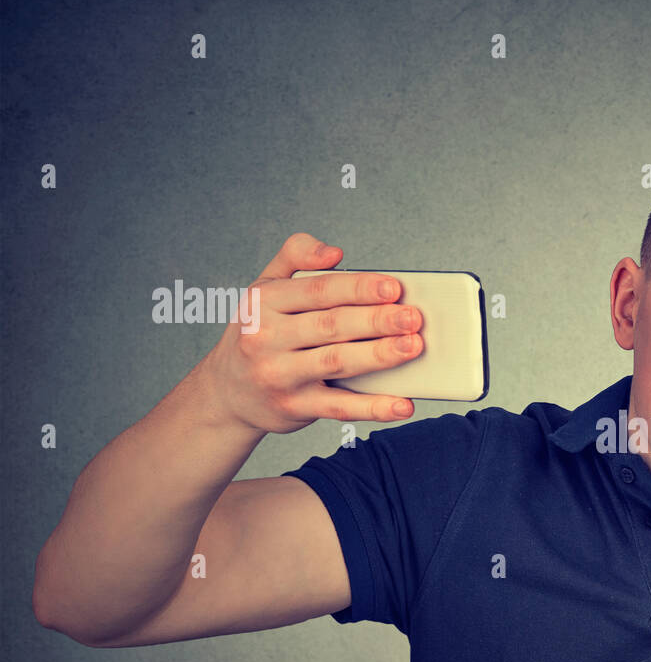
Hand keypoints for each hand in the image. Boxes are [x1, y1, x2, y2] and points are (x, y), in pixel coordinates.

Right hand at [199, 232, 423, 433]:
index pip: (319, 291)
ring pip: (338, 363)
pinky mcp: (295, 408)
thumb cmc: (258, 332)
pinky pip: (340, 408)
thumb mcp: (263, 288)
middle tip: (413, 318)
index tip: (394, 287)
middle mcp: (267, 338)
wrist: (227, 392)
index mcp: (264, 302)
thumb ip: (296, 256)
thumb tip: (335, 253)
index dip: (359, 288)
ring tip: (413, 347)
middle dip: (376, 321)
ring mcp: (280, 376)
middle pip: (332, 326)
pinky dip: (374, 408)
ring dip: (379, 356)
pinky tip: (403, 404)